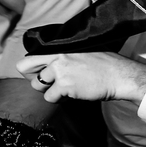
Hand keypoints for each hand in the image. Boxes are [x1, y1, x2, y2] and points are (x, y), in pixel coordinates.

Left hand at [18, 53, 145, 103]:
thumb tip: (52, 66)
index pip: (30, 56)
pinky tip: (74, 94)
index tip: (43, 74)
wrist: (121, 76)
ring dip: (50, 90)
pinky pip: (50, 97)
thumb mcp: (84, 52)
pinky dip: (60, 99)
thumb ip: (66, 56)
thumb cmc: (108, 65)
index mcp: (61, 47)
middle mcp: (57, 57)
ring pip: (37, 86)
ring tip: (67, 89)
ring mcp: (60, 71)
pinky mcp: (64, 85)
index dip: (32, 68)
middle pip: (25, 69)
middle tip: (49, 84)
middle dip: (36, 79)